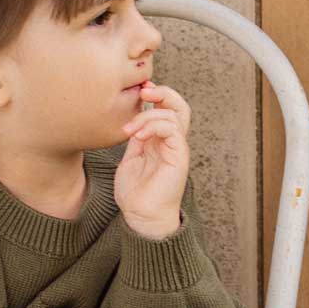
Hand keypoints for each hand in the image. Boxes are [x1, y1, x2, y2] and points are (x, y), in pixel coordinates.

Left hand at [115, 81, 191, 237]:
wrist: (142, 217)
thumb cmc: (135, 194)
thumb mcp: (130, 158)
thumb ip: (135, 138)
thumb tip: (131, 119)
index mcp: (161, 141)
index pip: (167, 108)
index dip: (156, 94)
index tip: (137, 90)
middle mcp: (172, 142)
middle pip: (179, 105)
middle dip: (162, 92)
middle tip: (142, 92)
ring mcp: (177, 149)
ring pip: (175, 114)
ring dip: (148, 115)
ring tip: (129, 130)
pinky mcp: (178, 157)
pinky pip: (172, 129)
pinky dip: (153, 126)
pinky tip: (137, 138)